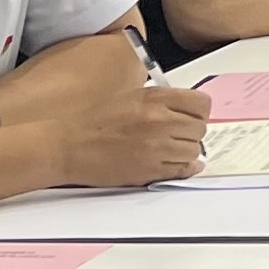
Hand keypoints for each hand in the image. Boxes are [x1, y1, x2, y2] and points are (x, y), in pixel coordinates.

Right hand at [49, 82, 212, 187]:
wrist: (67, 146)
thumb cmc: (94, 122)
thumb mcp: (132, 98)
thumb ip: (162, 102)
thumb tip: (187, 112)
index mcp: (154, 98)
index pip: (201, 103)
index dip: (198, 112)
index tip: (191, 116)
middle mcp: (159, 121)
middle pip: (200, 128)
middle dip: (191, 132)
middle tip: (178, 135)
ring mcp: (156, 147)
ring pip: (194, 151)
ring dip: (185, 151)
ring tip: (168, 149)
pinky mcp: (149, 170)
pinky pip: (183, 170)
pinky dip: (183, 168)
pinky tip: (174, 164)